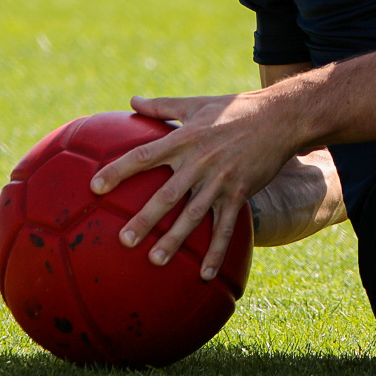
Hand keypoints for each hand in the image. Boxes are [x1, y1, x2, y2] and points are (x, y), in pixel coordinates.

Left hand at [89, 92, 296, 281]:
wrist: (279, 118)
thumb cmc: (234, 108)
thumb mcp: (196, 103)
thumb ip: (162, 106)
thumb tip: (132, 101)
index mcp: (185, 138)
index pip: (144, 156)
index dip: (118, 171)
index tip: (95, 187)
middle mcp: (200, 161)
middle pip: (166, 194)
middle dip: (145, 219)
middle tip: (124, 240)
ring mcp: (220, 180)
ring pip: (193, 215)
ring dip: (175, 240)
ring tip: (155, 260)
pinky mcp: (239, 193)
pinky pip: (225, 227)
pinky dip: (216, 251)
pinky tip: (205, 274)